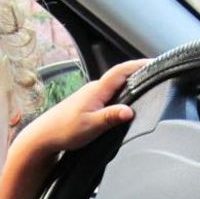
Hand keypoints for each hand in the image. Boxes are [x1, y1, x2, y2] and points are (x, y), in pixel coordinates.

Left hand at [29, 59, 146, 152]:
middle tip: (156, 76)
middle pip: (120, 76)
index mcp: (96, 90)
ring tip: (145, 88)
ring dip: (129, 85)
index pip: (121, 71)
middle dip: (138, 74)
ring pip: (114, 87)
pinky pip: (109, 95)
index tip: (154, 62)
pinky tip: (124, 103)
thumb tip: (130, 111)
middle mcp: (94, 89)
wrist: (43, 136)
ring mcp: (90, 95)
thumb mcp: (91, 125)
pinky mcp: (88, 104)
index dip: (138, 64)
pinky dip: (120, 96)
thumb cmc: (63, 130)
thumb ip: (111, 117)